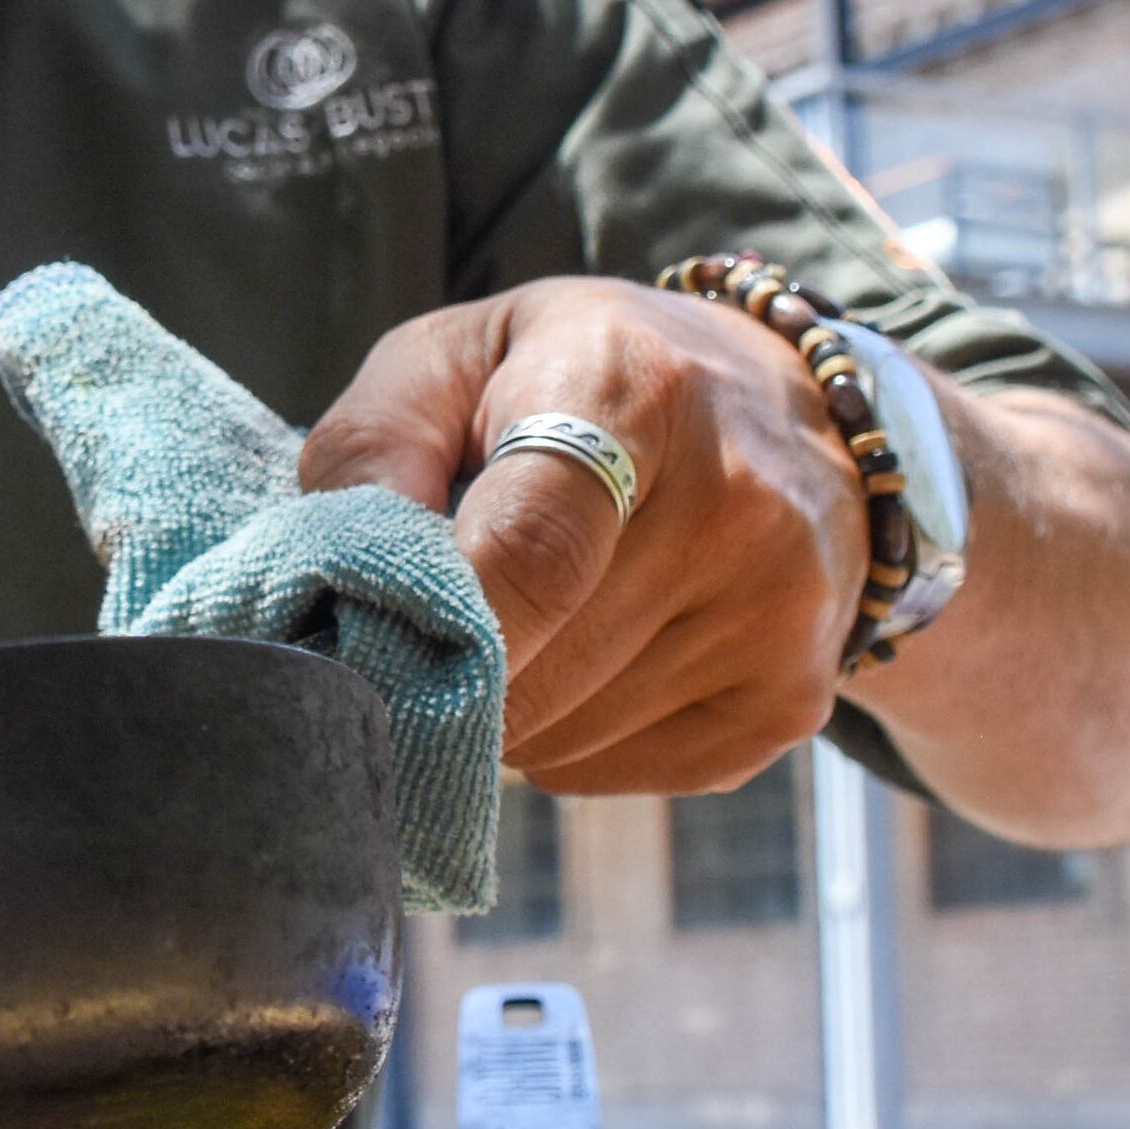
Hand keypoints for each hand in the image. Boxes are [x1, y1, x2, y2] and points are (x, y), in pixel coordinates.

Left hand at [301, 278, 857, 794]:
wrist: (780, 408)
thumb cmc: (578, 380)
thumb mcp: (459, 355)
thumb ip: (374, 444)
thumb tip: (338, 578)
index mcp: (636, 388)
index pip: (529, 553)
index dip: (437, 625)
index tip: (369, 652)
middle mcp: (735, 502)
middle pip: (539, 666)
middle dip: (445, 676)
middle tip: (410, 640)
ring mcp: (778, 611)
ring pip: (567, 736)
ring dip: (504, 711)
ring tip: (515, 629)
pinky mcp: (791, 700)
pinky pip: (617, 773)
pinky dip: (567, 740)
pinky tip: (583, 660)